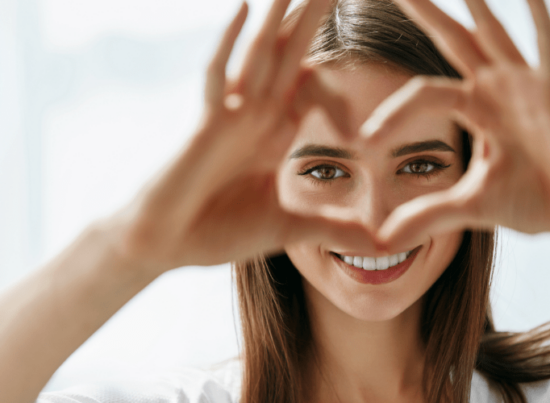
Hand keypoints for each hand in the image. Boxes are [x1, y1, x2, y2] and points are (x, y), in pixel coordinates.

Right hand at [108, 0, 378, 269]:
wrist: (165, 246)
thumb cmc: (217, 232)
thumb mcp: (289, 229)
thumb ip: (333, 229)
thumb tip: (381, 246)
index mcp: (274, 136)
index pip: (309, 89)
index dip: (333, 75)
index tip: (354, 60)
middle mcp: (255, 117)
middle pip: (289, 57)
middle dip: (312, 19)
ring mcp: (230, 117)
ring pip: (260, 55)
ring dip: (280, 17)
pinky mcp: (205, 125)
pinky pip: (218, 76)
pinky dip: (230, 44)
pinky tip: (245, 7)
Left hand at [360, 0, 549, 251]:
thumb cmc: (533, 202)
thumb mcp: (469, 207)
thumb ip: (425, 216)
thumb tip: (381, 242)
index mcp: (473, 109)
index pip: (421, 95)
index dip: (392, 115)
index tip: (364, 141)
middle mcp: (495, 89)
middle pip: (450, 41)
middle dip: (424, 12)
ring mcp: (524, 85)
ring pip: (491, 33)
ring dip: (473, 5)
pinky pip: (545, 48)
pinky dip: (538, 20)